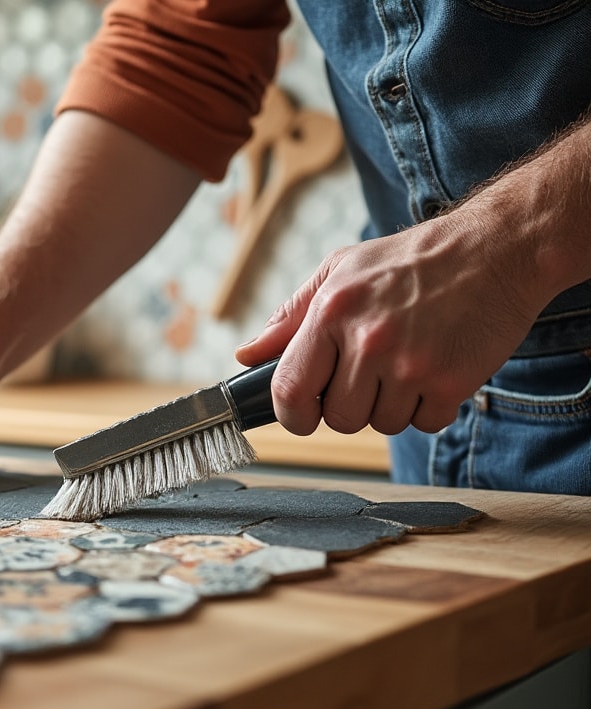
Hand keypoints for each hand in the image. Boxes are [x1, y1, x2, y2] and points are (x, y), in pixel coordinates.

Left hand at [235, 211, 546, 435]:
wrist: (496, 248)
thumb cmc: (412, 260)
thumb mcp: (340, 270)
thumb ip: (290, 316)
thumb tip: (246, 355)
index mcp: (332, 312)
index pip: (288, 390)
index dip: (291, 415)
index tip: (302, 415)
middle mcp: (368, 340)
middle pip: (339, 418)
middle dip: (351, 405)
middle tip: (372, 373)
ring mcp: (411, 365)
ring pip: (382, 425)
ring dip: (392, 406)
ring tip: (407, 364)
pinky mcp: (452, 383)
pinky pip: (425, 424)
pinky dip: (430, 407)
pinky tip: (437, 370)